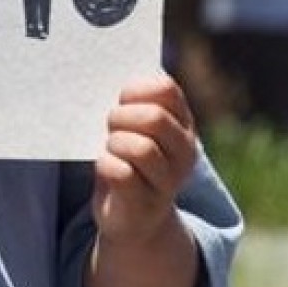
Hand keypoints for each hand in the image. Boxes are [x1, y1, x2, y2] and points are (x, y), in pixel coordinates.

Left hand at [92, 74, 198, 244]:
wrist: (134, 219)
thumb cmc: (129, 162)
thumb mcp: (136, 131)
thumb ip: (132, 105)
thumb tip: (102, 66)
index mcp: (184, 126)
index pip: (166, 90)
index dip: (136, 88)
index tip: (120, 98)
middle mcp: (185, 153)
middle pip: (154, 119)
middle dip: (121, 117)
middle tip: (110, 126)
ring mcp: (168, 182)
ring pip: (141, 149)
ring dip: (115, 144)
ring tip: (110, 149)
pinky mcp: (145, 205)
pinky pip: (121, 173)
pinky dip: (105, 165)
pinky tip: (104, 167)